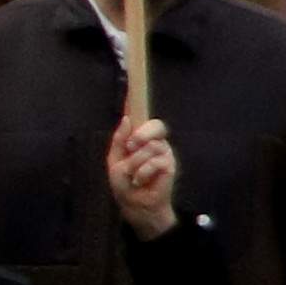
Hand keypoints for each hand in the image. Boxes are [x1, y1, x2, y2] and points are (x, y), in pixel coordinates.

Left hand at [103, 111, 180, 238]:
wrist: (135, 205)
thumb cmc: (124, 183)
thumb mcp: (115, 161)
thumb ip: (119, 140)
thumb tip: (126, 119)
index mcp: (138, 137)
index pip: (139, 116)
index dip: (137, 99)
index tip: (133, 79)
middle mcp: (154, 141)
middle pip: (155, 125)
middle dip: (143, 134)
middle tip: (132, 146)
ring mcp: (164, 152)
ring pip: (150, 148)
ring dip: (135, 164)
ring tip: (134, 176)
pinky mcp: (170, 165)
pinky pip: (155, 162)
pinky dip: (142, 173)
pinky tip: (141, 181)